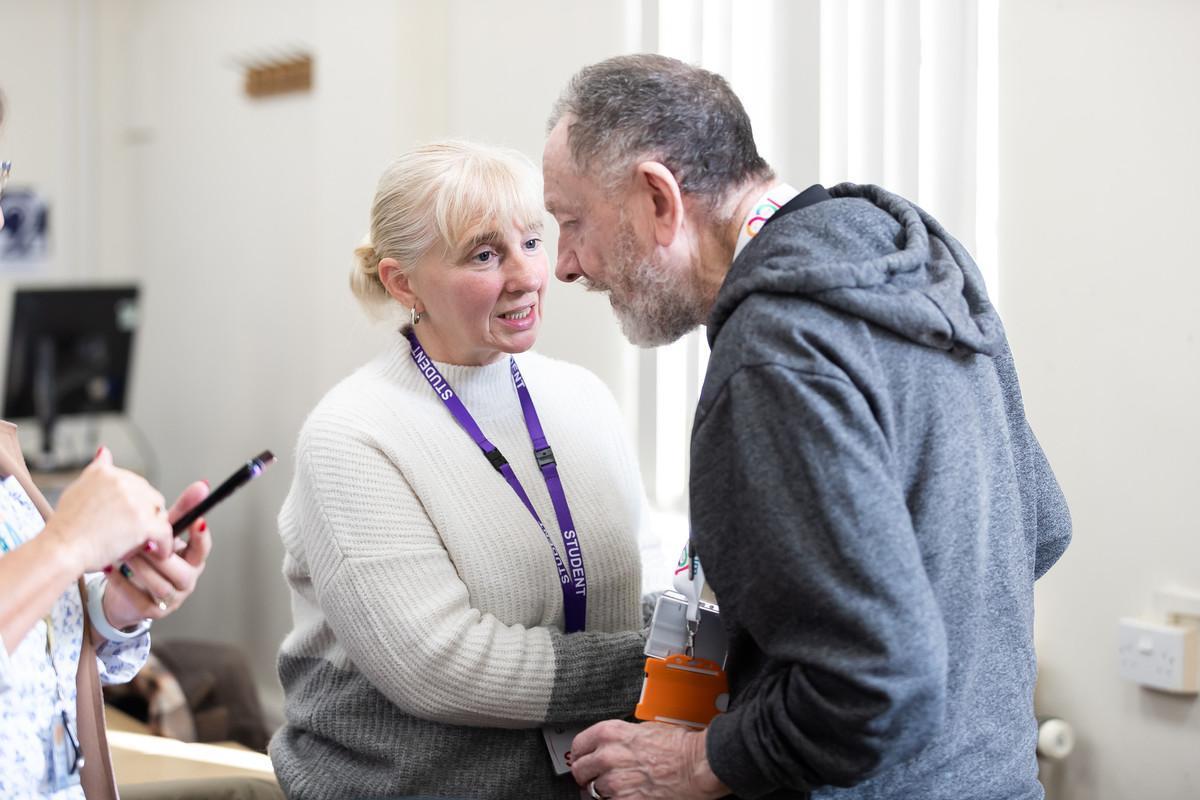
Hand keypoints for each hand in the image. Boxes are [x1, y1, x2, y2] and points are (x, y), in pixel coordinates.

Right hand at [46, 447, 171, 572]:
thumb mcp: (77, 489)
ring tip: (144, 543)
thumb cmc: (65, 527)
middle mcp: (122, 482)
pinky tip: (158, 552)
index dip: (135, 504)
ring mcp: (134, 502)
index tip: (129, 518)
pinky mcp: (144, 523)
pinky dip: (164, 544)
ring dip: (155, 528)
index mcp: (106, 472)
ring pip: (160, 514)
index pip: (136, 484)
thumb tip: (105, 452)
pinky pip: (165, 532)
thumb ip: (96, 471)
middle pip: (152, 497)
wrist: (60, 549)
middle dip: (147, 515)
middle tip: (137, 533)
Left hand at [101, 479, 212, 628]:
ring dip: (140, 568)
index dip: (201, 537)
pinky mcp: (152, 612)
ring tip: (124, 553)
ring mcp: (172, 599)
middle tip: (142, 540)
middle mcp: (187, 580)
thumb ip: (181, 510)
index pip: (203, 549)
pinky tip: (110, 568)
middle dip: (159, 555)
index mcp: (193, 559)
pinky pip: (139, 598)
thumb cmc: (148, 556)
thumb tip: (202, 484)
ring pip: (160, 585)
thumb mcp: (163, 532)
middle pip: (181, 570)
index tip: (196, 522)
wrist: (125, 589)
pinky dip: (122, 582)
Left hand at [569, 721, 727, 799]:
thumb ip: (621, 737)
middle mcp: (608, 756)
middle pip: (580, 770)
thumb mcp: (644, 729)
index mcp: (611, 733)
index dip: (581, 754)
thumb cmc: (678, 746)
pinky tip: (627, 795)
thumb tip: (610, 745)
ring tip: (619, 787)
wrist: (695, 765)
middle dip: (587, 775)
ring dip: (603, 790)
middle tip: (594, 777)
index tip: (583, 759)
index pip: (579, 745)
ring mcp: (615, 781)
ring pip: (593, 790)